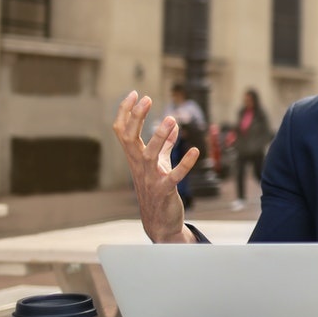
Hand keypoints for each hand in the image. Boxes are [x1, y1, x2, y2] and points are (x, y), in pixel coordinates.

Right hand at [112, 91, 199, 242]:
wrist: (160, 223)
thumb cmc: (158, 189)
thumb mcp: (160, 164)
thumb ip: (165, 145)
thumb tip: (173, 124)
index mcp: (135, 158)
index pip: (123, 131)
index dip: (126, 112)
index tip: (133, 93)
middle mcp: (139, 166)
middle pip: (130, 139)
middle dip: (136, 118)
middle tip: (146, 98)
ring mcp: (150, 179)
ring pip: (149, 155)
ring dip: (159, 137)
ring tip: (170, 119)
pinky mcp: (165, 191)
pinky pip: (174, 176)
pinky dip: (184, 164)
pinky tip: (194, 151)